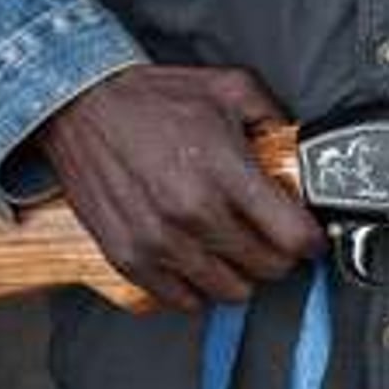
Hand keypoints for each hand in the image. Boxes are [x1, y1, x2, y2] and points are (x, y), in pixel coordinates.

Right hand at [39, 64, 322, 311]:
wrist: (78, 104)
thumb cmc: (150, 97)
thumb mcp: (229, 89)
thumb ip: (274, 119)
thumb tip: (299, 147)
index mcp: (225, 172)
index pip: (291, 236)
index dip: (311, 241)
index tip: (310, 238)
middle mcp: (193, 213)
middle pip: (266, 268)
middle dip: (279, 255)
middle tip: (272, 237)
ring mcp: (159, 241)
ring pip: (230, 291)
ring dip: (241, 274)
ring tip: (236, 249)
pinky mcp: (128, 256)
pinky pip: (181, 300)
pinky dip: (198, 287)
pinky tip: (201, 261)